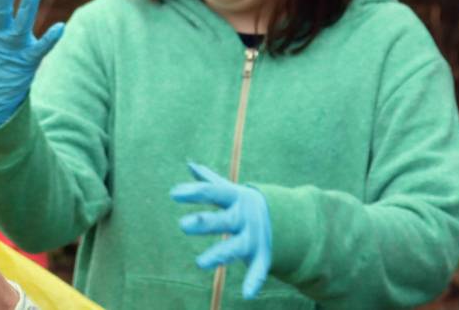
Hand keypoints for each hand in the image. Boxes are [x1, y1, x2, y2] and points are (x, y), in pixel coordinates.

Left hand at [170, 162, 272, 298]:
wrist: (285, 218)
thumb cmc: (244, 205)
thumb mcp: (230, 191)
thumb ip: (209, 180)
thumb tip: (189, 164)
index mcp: (234, 198)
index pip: (212, 192)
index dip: (193, 192)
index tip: (173, 194)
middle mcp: (243, 217)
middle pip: (222, 220)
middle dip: (203, 223)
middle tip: (183, 225)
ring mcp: (253, 237)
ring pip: (235, 247)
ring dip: (218, 255)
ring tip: (200, 263)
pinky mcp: (263, 255)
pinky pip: (259, 270)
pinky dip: (254, 281)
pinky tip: (246, 294)